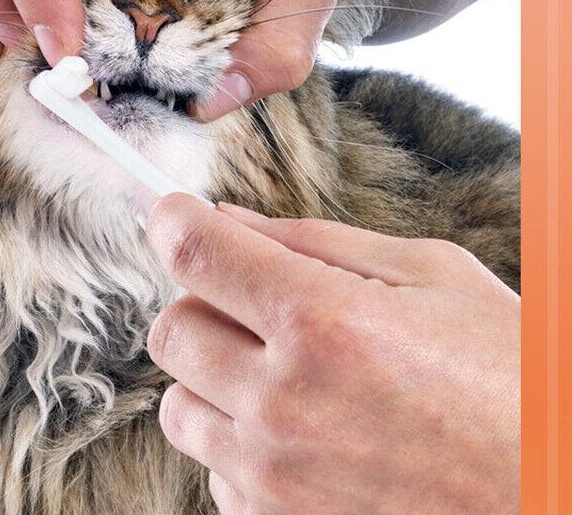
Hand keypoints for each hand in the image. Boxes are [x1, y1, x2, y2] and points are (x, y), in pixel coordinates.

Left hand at [144, 194, 519, 514]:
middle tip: (255, 298)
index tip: (175, 215)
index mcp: (324, 321)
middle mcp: (285, 403)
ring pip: (177, 404)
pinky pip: (214, 468)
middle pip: (170, 329)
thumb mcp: (432, 275)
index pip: (196, 253)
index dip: (173, 221)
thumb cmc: (514, 375)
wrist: (557, 492)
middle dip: (202, 300)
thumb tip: (232, 219)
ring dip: (211, 375)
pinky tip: (299, 429)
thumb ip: (316, 240)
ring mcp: (277, 477)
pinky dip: (238, 440)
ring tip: (279, 369)